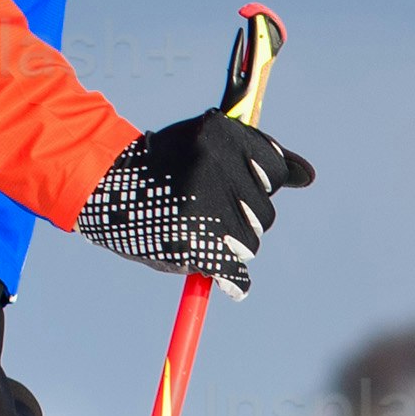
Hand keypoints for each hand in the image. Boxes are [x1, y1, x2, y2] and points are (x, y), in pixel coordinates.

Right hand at [75, 101, 313, 291]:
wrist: (104, 186)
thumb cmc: (165, 165)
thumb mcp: (208, 143)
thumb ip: (260, 154)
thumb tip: (309, 177)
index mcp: (219, 131)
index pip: (273, 168)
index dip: (255, 181)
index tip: (230, 184)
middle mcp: (213, 164)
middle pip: (264, 210)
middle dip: (243, 217)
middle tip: (208, 211)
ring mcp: (202, 204)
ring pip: (251, 241)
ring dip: (234, 246)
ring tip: (200, 233)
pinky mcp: (191, 242)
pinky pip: (236, 272)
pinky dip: (236, 283)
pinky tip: (231, 283)